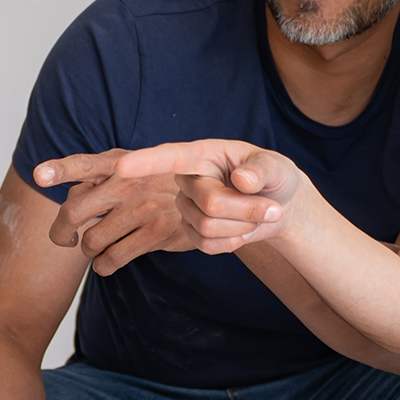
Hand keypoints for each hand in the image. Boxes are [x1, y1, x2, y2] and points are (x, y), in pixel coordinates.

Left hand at [29, 150, 215, 274]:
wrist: (207, 195)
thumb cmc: (157, 181)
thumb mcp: (132, 165)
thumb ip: (98, 175)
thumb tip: (66, 195)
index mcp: (118, 163)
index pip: (82, 164)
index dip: (59, 169)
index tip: (39, 176)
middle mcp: (128, 182)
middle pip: (74, 211)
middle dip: (60, 231)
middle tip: (64, 239)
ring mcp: (143, 208)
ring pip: (91, 240)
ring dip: (88, 250)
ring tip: (95, 247)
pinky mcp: (156, 233)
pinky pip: (113, 259)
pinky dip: (103, 266)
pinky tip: (106, 262)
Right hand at [98, 140, 309, 252]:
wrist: (278, 206)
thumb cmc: (275, 178)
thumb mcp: (277, 167)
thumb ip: (262, 170)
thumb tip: (241, 180)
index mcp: (202, 155)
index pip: (170, 157)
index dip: (145, 162)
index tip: (121, 166)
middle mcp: (187, 180)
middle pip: (209, 203)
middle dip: (246, 210)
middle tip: (272, 207)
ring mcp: (186, 208)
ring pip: (209, 227)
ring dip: (243, 226)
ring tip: (256, 215)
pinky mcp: (190, 233)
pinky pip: (208, 245)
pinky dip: (235, 242)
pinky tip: (242, 230)